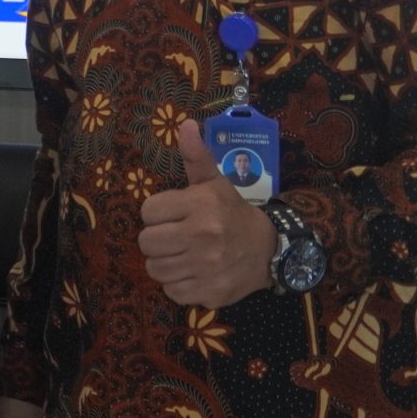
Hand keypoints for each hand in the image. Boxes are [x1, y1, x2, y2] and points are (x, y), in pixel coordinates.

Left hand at [137, 117, 275, 308]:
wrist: (270, 250)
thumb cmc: (233, 213)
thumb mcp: (216, 182)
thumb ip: (196, 156)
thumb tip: (186, 124)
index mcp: (200, 205)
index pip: (147, 212)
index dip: (157, 214)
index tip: (173, 214)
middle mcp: (203, 236)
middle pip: (146, 242)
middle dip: (157, 239)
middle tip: (175, 236)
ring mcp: (207, 267)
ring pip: (155, 269)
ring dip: (165, 263)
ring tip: (184, 254)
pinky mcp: (210, 292)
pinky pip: (171, 291)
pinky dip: (178, 284)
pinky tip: (194, 272)